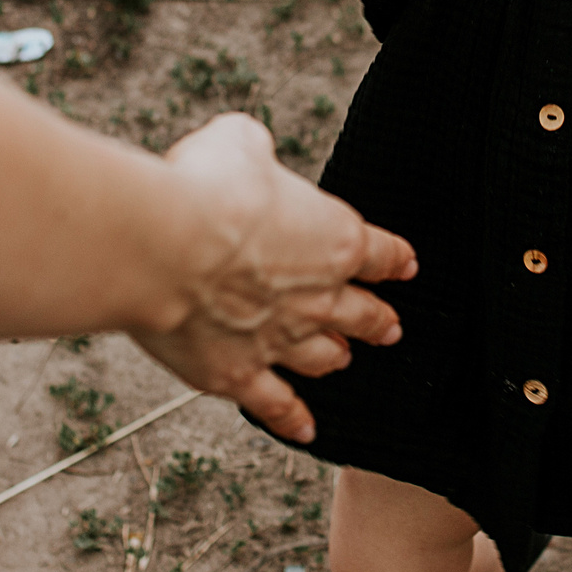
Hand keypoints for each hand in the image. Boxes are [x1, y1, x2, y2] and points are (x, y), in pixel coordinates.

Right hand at [134, 113, 417, 442]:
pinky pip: (275, 403)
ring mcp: (280, 342)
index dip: (396, 259)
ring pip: (323, 357)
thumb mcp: (239, 143)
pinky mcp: (237, 375)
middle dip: (378, 319)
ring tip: (343, 358)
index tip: (407, 266)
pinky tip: (305, 429)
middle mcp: (318, 297)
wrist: (165, 247)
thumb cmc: (205, 187)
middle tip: (390, 327)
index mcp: (334, 239)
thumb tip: (248, 152)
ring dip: (336, 356)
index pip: (380, 253)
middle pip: (361, 312)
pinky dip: (292, 418)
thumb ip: (255, 152)